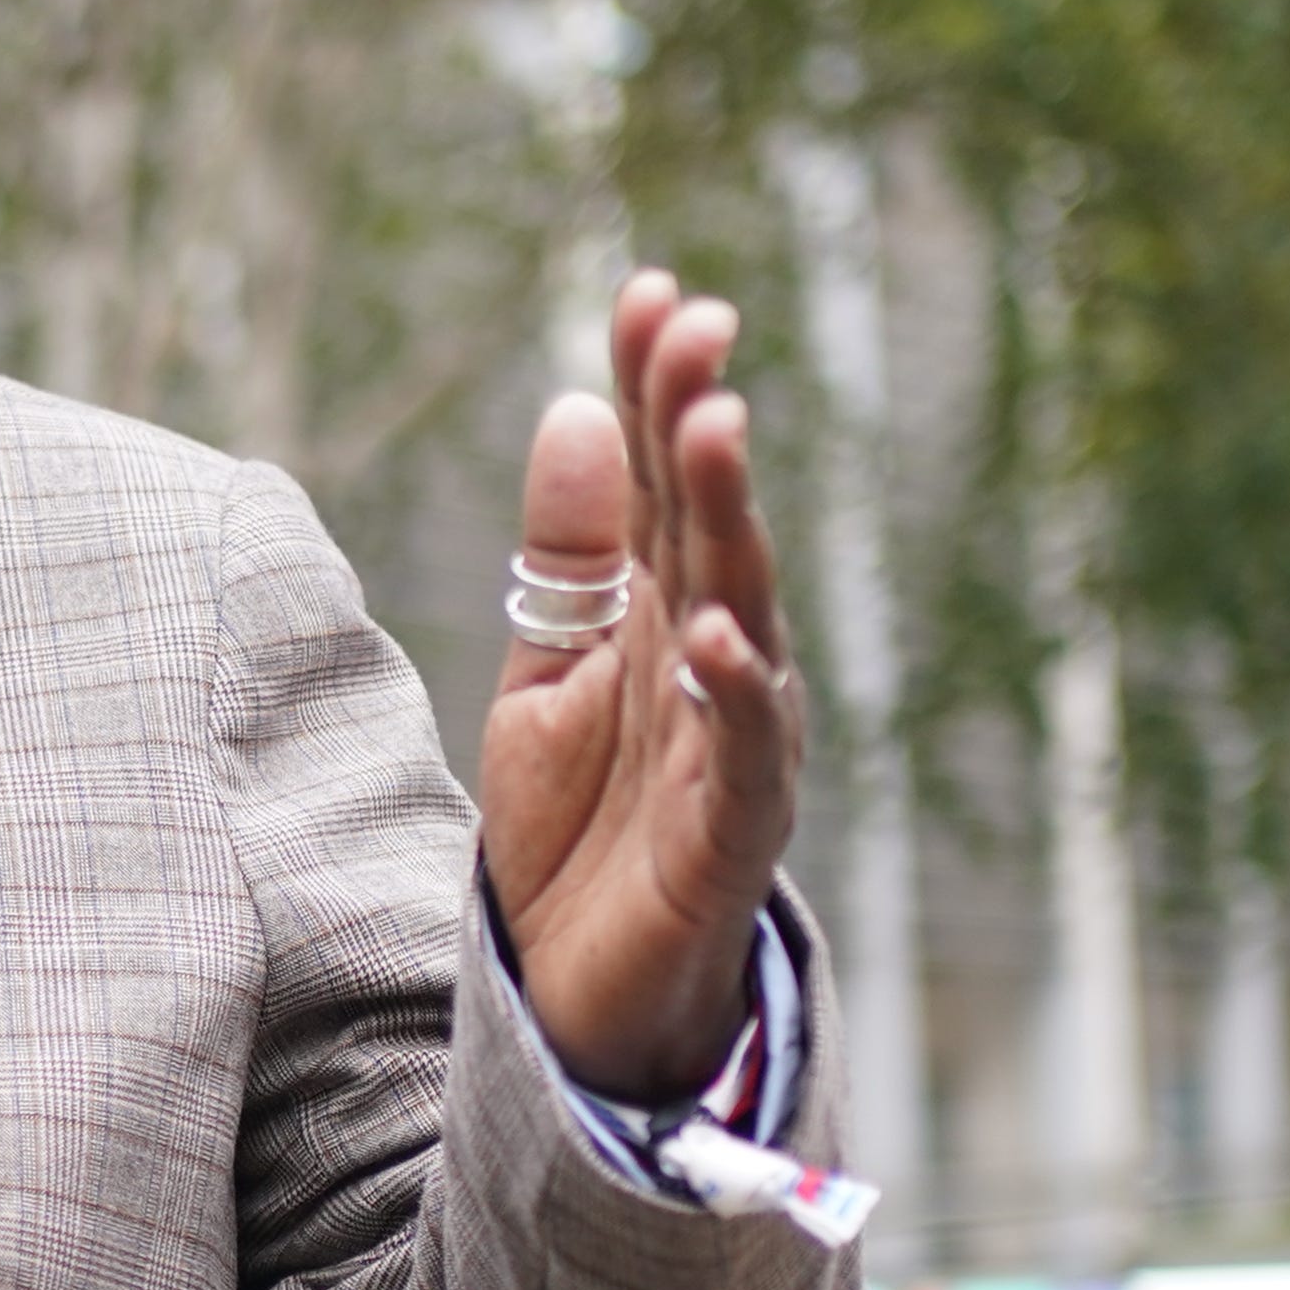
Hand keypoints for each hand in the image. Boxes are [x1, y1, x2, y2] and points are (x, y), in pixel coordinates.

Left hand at [483, 271, 804, 1103]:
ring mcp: (735, 741)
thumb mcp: (545, 676)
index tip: (646, 288)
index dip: (653, 387)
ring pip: (742, 610)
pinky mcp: (736, 830)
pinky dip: (738, 691)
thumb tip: (571, 410)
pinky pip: (745, 750)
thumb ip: (563, 559)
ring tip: (712, 426)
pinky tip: (719, 633)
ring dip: (728, 520)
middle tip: (695, 320)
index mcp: (661, 617)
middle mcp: (714, 661)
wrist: (581, 1000)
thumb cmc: (580, 836)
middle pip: (706, 523)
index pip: (656, 481)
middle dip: (697, 419)